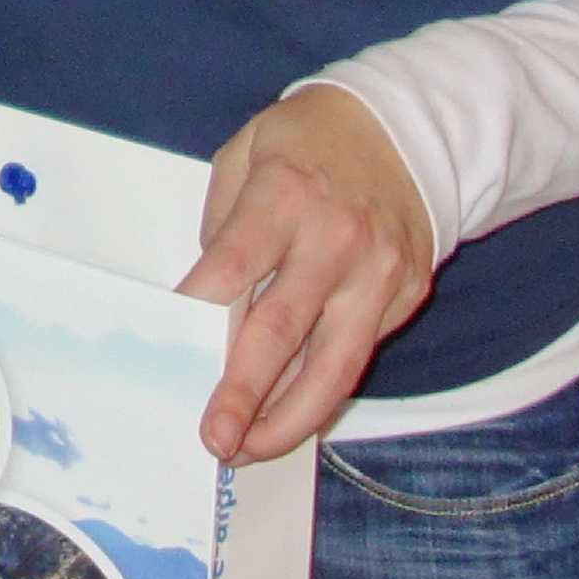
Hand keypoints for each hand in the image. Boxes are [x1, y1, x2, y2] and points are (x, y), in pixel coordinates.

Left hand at [176, 85, 434, 465]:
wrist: (406, 129)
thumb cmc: (308, 140)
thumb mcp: (248, 151)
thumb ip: (224, 222)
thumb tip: (210, 300)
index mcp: (285, 194)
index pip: (234, 265)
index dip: (199, 313)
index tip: (172, 353)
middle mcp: (336, 240)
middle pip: (284, 328)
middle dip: (245, 391)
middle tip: (215, 439)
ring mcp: (379, 273)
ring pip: (335, 365)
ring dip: (290, 418)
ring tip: (252, 449)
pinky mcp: (407, 295)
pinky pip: (360, 355)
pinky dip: (323, 391)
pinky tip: (290, 414)